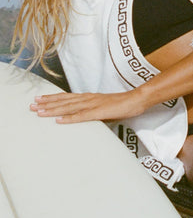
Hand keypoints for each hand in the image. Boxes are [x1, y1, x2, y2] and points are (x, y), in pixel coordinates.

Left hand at [31, 88, 146, 123]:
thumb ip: (91, 111)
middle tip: (31, 105)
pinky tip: (59, 120)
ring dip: (53, 110)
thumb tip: (81, 117)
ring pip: (69, 107)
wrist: (136, 99)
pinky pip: (81, 116)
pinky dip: (69, 118)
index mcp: (88, 97)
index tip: (38, 99)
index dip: (51, 98)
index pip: (66, 97)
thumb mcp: (102, 108)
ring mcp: (92, 104)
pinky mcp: (99, 112)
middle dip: (46, 104)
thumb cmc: (121, 104)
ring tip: (39, 112)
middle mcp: (87, 98)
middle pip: (63, 101)